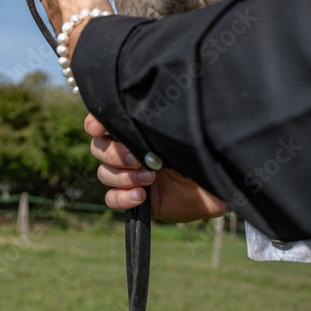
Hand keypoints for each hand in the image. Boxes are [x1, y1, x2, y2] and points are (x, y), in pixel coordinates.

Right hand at [85, 114, 228, 222]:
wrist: (216, 187)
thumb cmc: (202, 154)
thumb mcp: (183, 135)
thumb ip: (161, 124)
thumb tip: (145, 112)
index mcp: (137, 129)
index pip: (103, 121)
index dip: (94, 123)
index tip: (98, 128)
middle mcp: (129, 150)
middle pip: (99, 148)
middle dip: (114, 153)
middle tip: (137, 158)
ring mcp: (129, 175)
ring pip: (104, 173)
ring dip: (123, 176)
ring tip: (150, 178)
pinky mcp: (133, 198)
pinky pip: (111, 199)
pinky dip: (121, 198)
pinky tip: (141, 196)